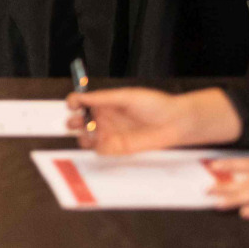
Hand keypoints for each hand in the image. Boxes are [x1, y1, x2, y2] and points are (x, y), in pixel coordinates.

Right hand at [64, 86, 241, 154]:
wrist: (175, 122)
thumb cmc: (154, 104)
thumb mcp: (126, 96)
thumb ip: (103, 98)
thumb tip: (81, 97)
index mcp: (105, 103)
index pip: (81, 102)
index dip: (74, 103)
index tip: (73, 105)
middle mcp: (104, 118)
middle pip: (79, 121)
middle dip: (73, 122)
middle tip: (77, 122)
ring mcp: (110, 134)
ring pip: (85, 138)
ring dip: (82, 137)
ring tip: (90, 134)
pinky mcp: (117, 148)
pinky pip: (99, 151)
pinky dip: (96, 148)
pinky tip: (102, 142)